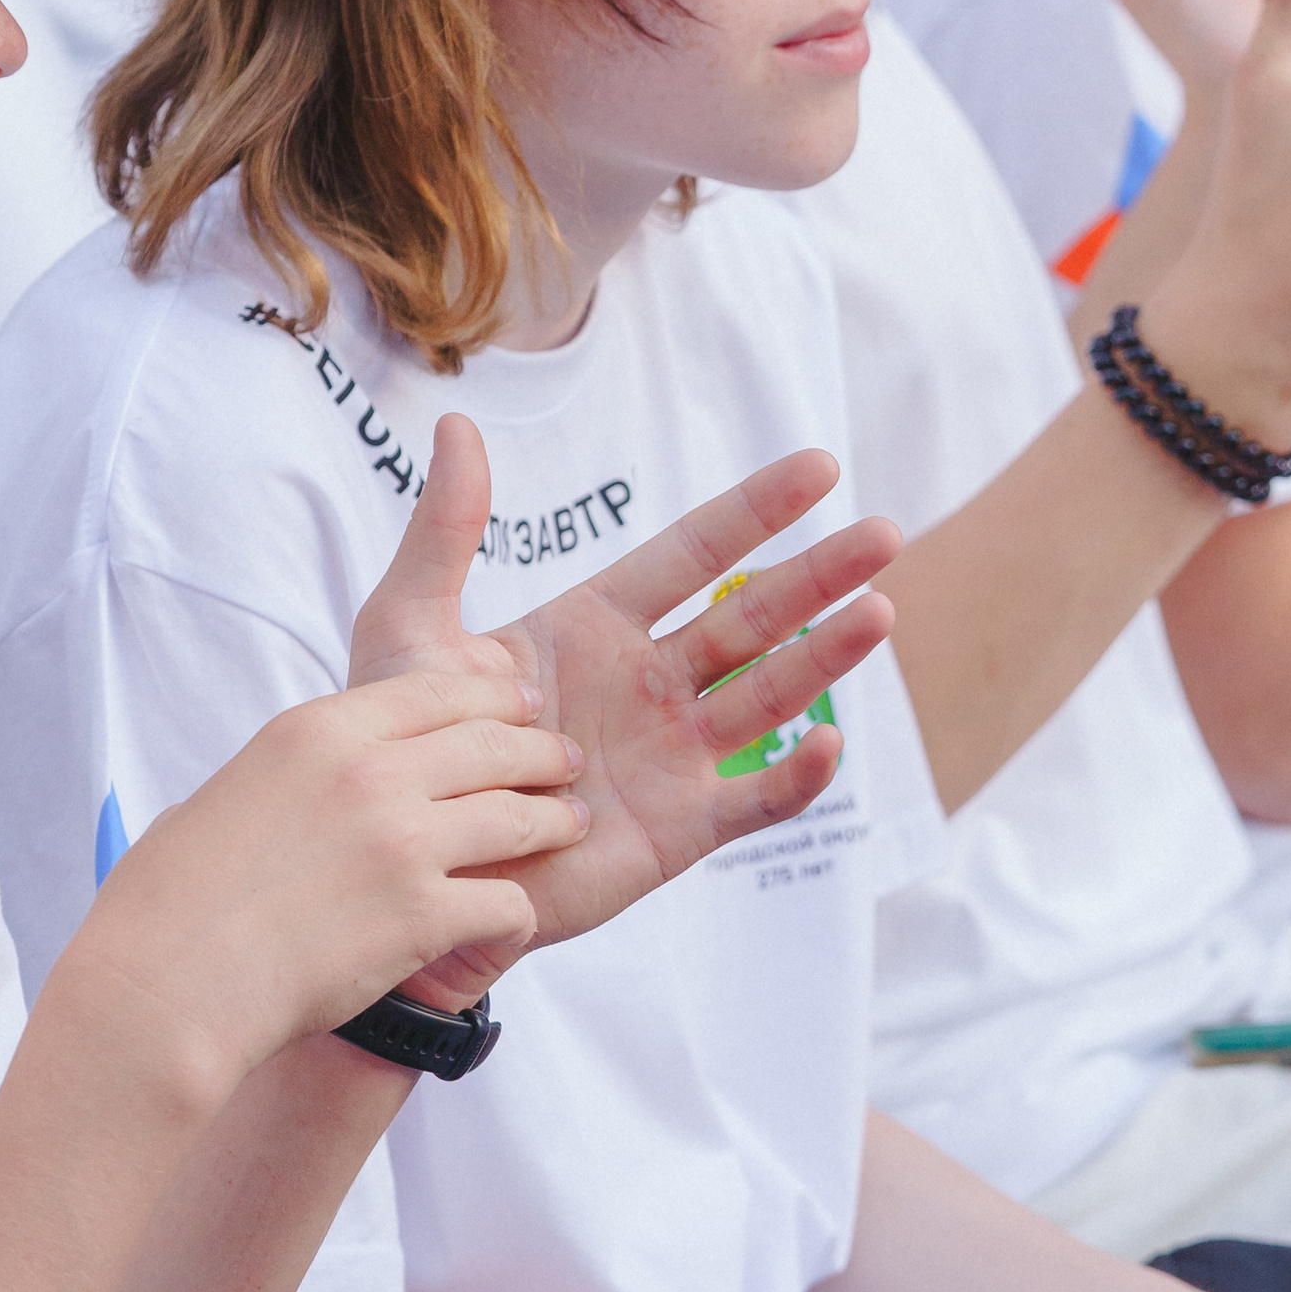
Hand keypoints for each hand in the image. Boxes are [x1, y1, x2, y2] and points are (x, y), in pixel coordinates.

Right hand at [75, 609, 588, 1094]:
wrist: (167, 984)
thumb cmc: (172, 902)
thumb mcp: (228, 794)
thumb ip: (290, 773)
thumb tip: (311, 777)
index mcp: (317, 732)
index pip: (436, 690)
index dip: (495, 697)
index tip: (524, 707)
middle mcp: (369, 773)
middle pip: (492, 741)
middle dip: (539, 750)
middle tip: (564, 762)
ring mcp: (403, 843)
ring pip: (518, 814)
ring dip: (552, 820)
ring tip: (570, 825)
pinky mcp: (423, 916)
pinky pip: (508, 902)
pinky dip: (517, 910)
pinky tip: (515, 915)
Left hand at [354, 420, 899, 1004]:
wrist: (405, 864)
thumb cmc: (406, 748)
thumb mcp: (410, 629)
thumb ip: (443, 534)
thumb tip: (458, 427)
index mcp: (599, 624)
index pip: (695, 553)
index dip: (756, 511)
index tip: (820, 467)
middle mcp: (651, 682)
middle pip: (753, 617)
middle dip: (818, 575)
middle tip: (885, 534)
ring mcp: (673, 754)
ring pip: (769, 696)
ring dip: (825, 658)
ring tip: (879, 614)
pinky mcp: (679, 828)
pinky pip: (751, 799)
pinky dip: (794, 778)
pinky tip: (830, 745)